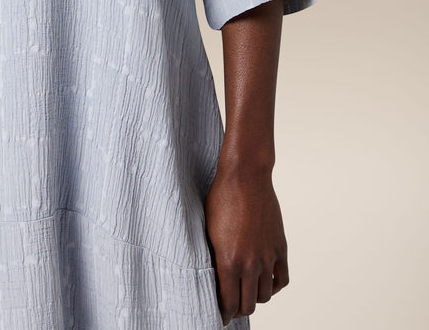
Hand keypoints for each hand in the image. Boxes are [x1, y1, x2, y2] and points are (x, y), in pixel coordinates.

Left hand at [204, 161, 288, 325]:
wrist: (245, 176)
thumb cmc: (221, 198)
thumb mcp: (209, 231)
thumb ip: (215, 258)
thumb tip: (216, 279)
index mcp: (228, 261)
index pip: (228, 303)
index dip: (223, 313)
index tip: (220, 316)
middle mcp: (250, 264)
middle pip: (248, 305)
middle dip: (238, 308)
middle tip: (232, 305)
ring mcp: (268, 257)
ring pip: (265, 295)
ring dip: (255, 297)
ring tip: (247, 290)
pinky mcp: (280, 248)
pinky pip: (282, 280)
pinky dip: (274, 286)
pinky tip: (265, 281)